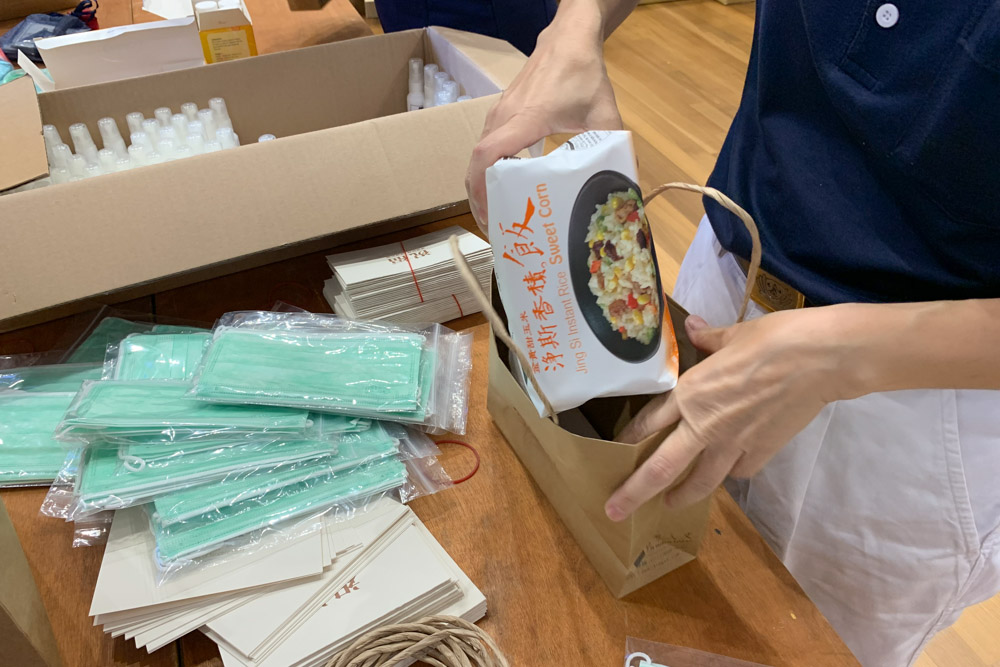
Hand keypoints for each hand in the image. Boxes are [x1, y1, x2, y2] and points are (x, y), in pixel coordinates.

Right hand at [465, 12, 622, 233]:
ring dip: (481, 184)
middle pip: (476, 161)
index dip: (484, 187)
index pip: (489, 154)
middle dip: (480, 197)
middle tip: (496, 227)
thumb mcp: (605, 114)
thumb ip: (614, 149)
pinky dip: (487, 169)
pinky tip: (505, 186)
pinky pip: (486, 145)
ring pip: (478, 154)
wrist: (568, 39)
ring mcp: (498, 113)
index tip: (492, 214)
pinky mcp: (500, 112)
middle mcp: (504, 117)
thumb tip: (627, 186)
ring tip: (498, 212)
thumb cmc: (583, 74)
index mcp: (525, 119)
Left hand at [605, 309, 851, 520]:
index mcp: (691, 394)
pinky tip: (728, 471)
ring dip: (681, 495)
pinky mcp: (762, 453)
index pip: (649, 422)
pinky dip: (729, 474)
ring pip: (700, 481)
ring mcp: (734, 445)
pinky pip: (737, 472)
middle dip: (634, 492)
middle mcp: (705, 426)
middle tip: (614, 511)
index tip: (616, 450)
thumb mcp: (733, 335)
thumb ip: (708, 339)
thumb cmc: (773, 340)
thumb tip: (694, 327)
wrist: (820, 360)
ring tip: (669, 504)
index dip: (630, 438)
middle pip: (661, 468)